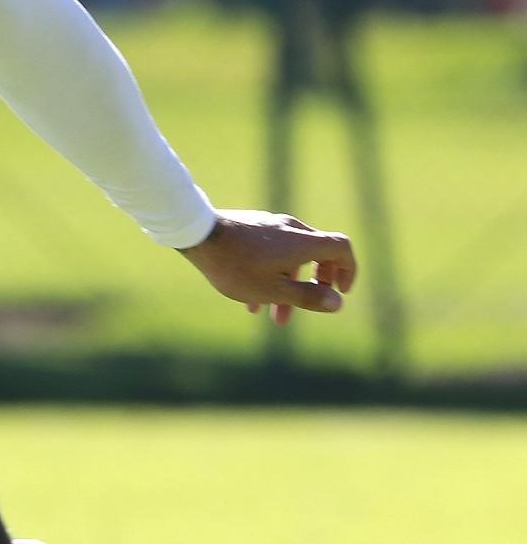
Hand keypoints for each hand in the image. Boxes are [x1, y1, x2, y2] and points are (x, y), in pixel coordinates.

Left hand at [180, 210, 356, 324]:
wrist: (195, 235)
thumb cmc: (236, 265)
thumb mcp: (273, 290)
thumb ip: (308, 297)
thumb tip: (338, 303)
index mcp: (302, 241)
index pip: (341, 247)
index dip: (348, 270)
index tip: (339, 291)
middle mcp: (289, 228)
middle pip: (317, 254)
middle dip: (313, 285)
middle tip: (308, 307)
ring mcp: (268, 225)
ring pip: (289, 258)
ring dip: (286, 287)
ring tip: (275, 318)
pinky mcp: (250, 227)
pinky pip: (269, 253)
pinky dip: (269, 275)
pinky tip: (251, 302)